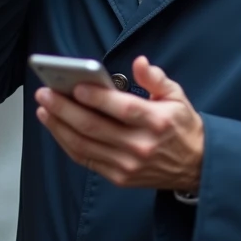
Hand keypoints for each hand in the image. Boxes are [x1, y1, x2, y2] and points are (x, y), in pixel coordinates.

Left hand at [34, 57, 203, 190]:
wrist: (196, 167)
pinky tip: (56, 127)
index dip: (97, 97)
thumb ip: (156, 78)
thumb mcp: (177, 96)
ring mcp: (127, 165)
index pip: (122, 108)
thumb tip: (139, 63)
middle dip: (64, 109)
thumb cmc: (182, 126)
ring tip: (44, 109)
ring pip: (84, 145)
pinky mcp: (119, 178)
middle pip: (94, 127)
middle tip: (45, 93)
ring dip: (59, 126)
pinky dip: (67, 143)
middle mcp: (140, 146)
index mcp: (157, 122)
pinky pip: (86, 160)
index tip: (75, 85)